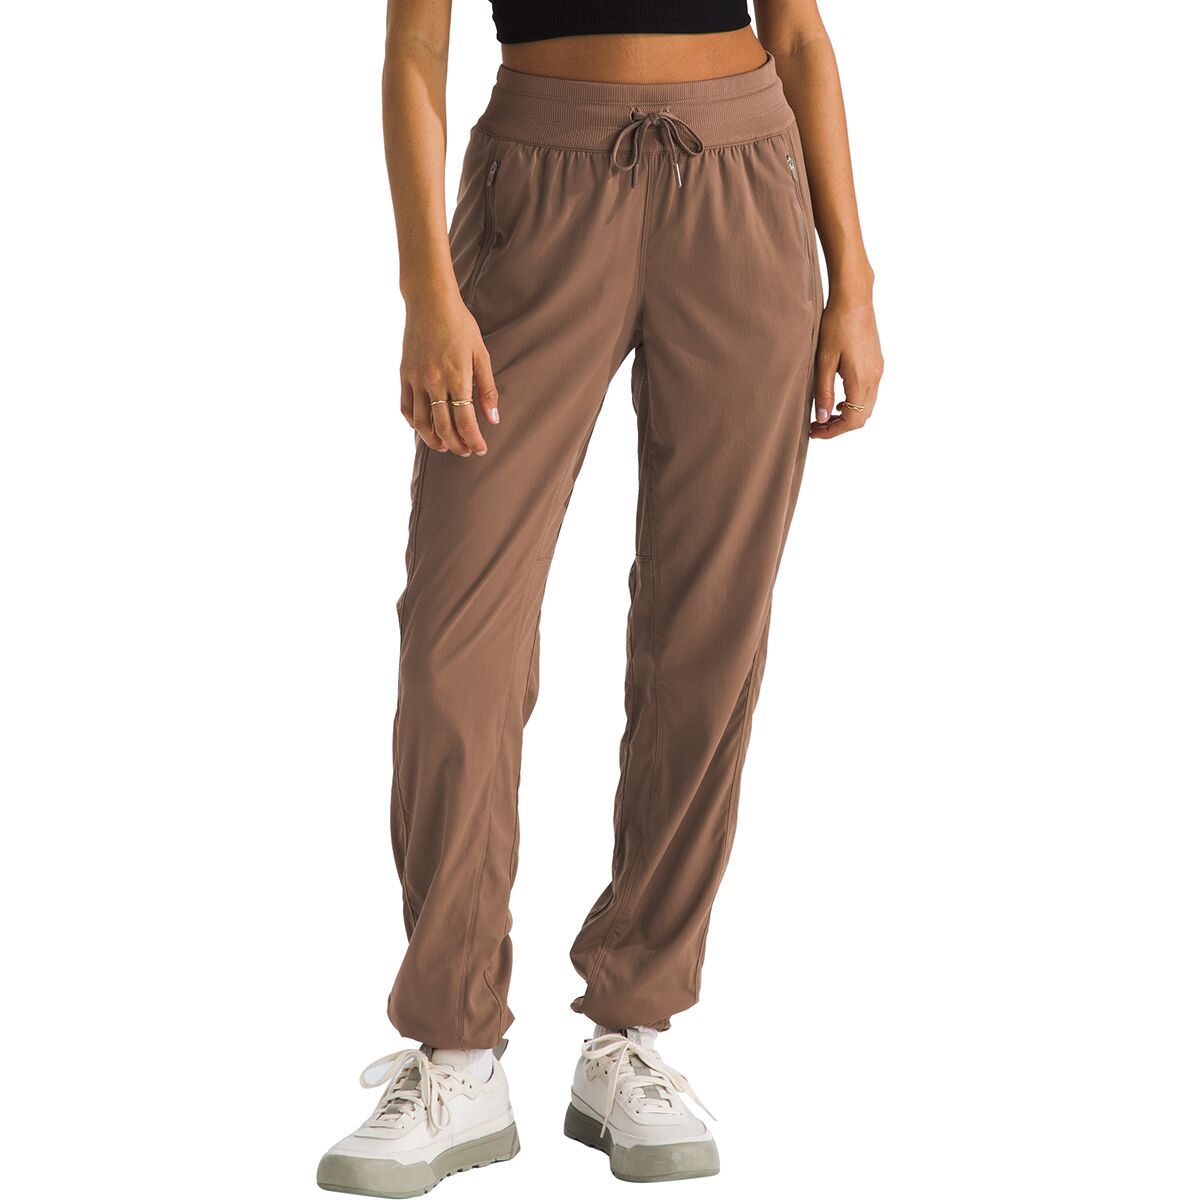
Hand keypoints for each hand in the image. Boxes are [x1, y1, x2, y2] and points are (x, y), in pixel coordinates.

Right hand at [400, 294, 499, 456]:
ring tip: (445, 446)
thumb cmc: (460, 325)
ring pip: (422, 423)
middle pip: (444, 427)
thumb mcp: (481, 354)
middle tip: (466, 452)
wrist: (429, 301)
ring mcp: (416, 379)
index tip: (480, 449)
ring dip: (433, 440)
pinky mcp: (404, 374)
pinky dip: (415, 423)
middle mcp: (434, 381)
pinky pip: (406, 407)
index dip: (473, 440)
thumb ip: (487, 389)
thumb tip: (493, 419)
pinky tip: (425, 428)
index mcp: (457, 377)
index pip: (465, 421)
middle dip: (456, 445)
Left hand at [810, 297, 882, 439]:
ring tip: (824, 416)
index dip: (833, 432)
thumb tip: (823, 418)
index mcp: (861, 379)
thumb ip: (823, 391)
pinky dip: (854, 403)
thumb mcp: (823, 361)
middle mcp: (875, 378)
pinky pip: (869, 393)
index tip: (814, 432)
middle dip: (839, 427)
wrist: (854, 299)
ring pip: (866, 407)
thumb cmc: (835, 326)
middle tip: (816, 427)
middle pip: (861, 417)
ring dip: (847, 416)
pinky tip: (838, 400)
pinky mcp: (877, 364)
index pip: (852, 420)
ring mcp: (878, 371)